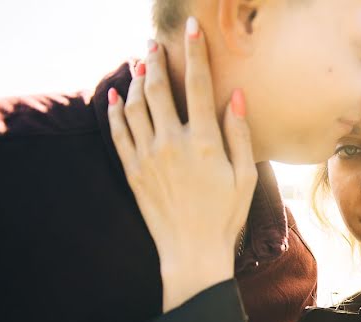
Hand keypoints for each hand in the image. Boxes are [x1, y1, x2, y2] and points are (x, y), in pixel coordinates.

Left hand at [108, 17, 256, 311]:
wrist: (192, 252)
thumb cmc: (226, 216)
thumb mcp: (246, 177)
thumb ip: (239, 134)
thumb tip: (235, 96)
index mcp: (204, 143)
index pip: (198, 85)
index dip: (195, 52)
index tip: (192, 29)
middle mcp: (172, 143)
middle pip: (159, 89)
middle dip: (157, 60)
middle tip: (154, 42)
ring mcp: (148, 156)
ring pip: (135, 106)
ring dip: (136, 80)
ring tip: (139, 63)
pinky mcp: (133, 171)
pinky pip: (118, 132)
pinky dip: (115, 110)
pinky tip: (115, 96)